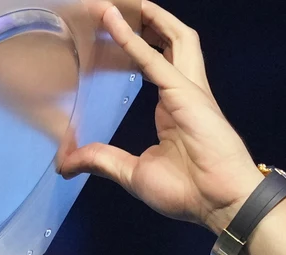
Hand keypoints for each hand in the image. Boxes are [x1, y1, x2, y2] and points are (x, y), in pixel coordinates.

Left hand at [56, 2, 263, 233]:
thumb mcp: (133, 173)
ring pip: (174, 37)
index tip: (111, 33)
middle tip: (117, 8)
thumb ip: (101, 160)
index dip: (134, 46)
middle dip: (147, 22)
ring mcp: (188, 89)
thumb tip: (65, 163)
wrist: (220, 204)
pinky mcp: (186, 93)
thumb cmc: (188, 191)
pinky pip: (154, 59)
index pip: (153, 64)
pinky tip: (113, 21)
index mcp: (172, 108)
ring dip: (150, 17)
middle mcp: (182, 91)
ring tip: (121, 3)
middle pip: (169, 42)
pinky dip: (132, 39)